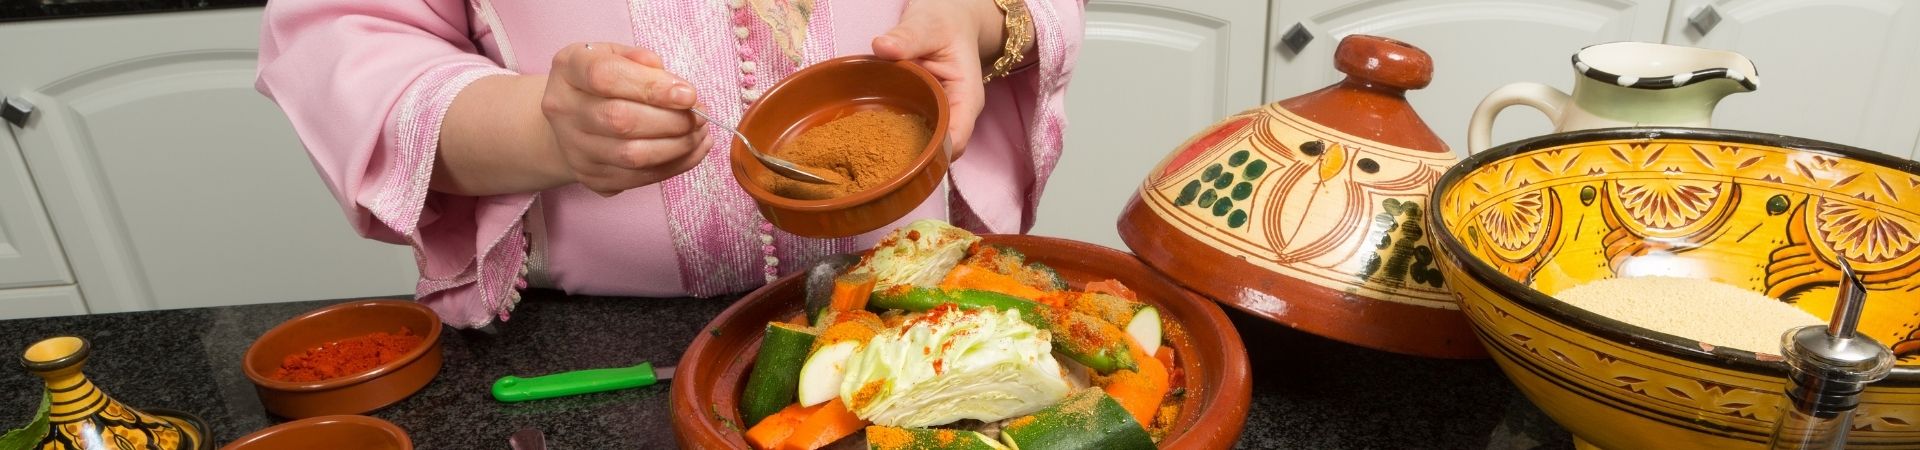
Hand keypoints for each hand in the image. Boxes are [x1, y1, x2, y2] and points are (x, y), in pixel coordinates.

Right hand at [542, 42, 710, 195]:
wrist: (573, 120)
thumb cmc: (603, 82)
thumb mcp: (617, 55)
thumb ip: (643, 61)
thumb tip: (676, 86)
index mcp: (568, 69)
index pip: (605, 77)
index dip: (652, 87)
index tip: (689, 94)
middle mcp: (563, 110)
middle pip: (620, 120)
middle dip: (671, 120)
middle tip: (700, 115)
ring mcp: (574, 148)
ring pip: (632, 155)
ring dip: (678, 145)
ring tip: (700, 132)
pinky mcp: (592, 177)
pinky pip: (640, 178)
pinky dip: (676, 165)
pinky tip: (694, 149)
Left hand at [873, 0, 1008, 155]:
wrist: (947, 20)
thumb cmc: (944, 22)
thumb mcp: (928, 24)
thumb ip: (908, 36)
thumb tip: (882, 46)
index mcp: (966, 99)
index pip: (956, 141)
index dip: (932, 153)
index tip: (900, 153)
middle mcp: (956, 114)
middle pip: (938, 152)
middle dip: (910, 159)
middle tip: (874, 160)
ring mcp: (939, 117)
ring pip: (923, 148)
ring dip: (898, 152)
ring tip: (867, 154)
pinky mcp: (923, 115)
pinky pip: (909, 135)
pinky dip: (891, 139)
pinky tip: (867, 139)